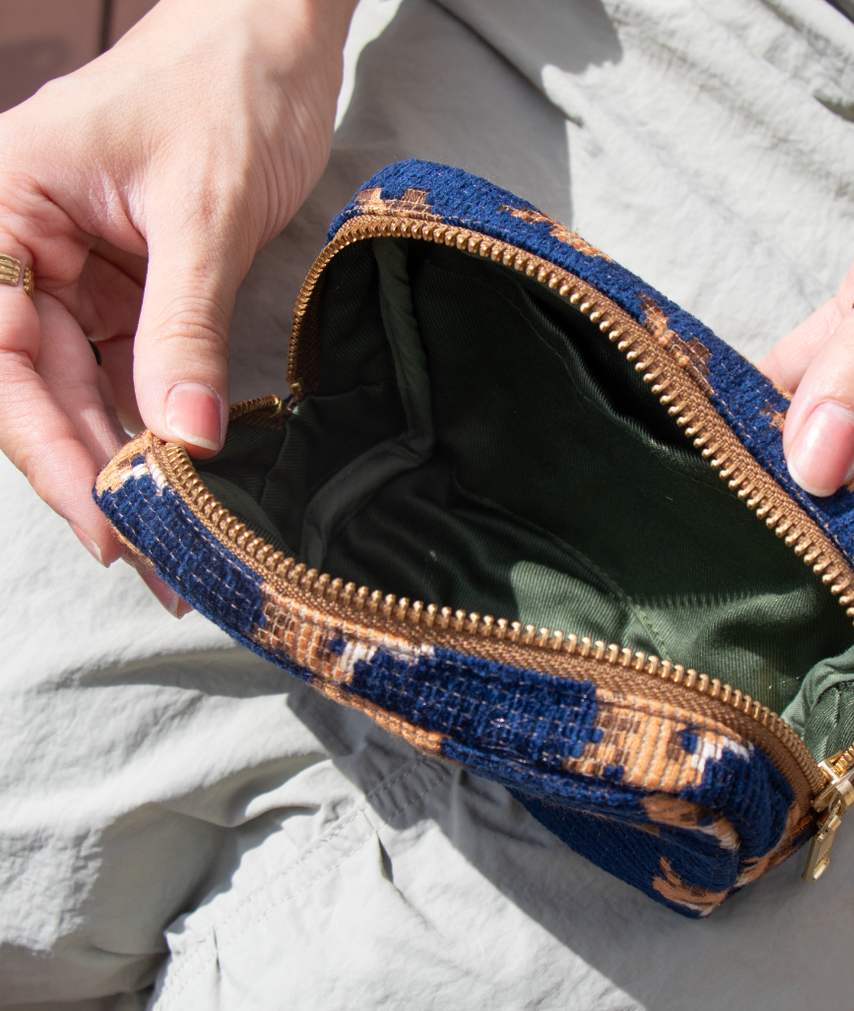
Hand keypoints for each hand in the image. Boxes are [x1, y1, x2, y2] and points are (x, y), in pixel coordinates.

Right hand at [0, 0, 352, 607]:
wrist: (270, 42)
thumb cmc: (223, 88)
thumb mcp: (202, 211)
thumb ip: (183, 328)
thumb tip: (184, 439)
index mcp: (2, 209)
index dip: (46, 447)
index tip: (102, 518)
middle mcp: (24, 250)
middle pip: (34, 389)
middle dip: (90, 475)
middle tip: (146, 559)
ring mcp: (75, 277)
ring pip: (80, 392)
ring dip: (122, 467)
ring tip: (168, 545)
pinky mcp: (129, 293)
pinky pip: (127, 375)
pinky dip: (152, 429)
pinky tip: (177, 481)